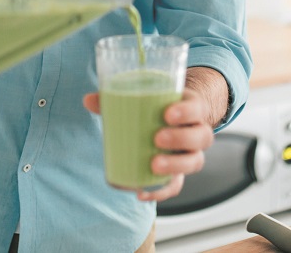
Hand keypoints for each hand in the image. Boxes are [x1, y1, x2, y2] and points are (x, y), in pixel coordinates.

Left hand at [82, 87, 216, 201]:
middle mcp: (197, 131)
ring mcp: (191, 153)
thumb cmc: (157, 107)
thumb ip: (117, 98)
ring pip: (195, 162)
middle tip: (157, 138)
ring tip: (154, 164)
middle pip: (202, 136)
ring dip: (176, 165)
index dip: (187, 111)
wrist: (173, 122)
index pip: (198, 108)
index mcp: (192, 108)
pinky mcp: (180, 173)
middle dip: (181, 138)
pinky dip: (160, 191)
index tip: (167, 114)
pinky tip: (141, 192)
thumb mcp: (145, 98)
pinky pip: (176, 186)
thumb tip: (88, 100)